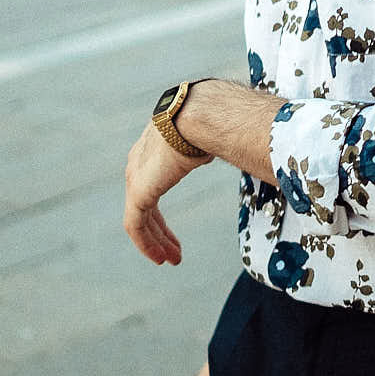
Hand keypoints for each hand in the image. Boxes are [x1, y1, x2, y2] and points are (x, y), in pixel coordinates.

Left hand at [124, 126, 208, 264]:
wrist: (200, 116)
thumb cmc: (212, 120)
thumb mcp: (210, 136)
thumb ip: (215, 146)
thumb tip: (238, 146)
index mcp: (154, 151)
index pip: (152, 188)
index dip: (163, 211)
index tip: (176, 228)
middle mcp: (139, 164)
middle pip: (145, 206)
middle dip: (159, 232)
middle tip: (174, 253)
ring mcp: (136, 178)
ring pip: (140, 220)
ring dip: (155, 242)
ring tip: (171, 259)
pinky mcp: (138, 192)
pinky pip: (136, 226)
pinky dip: (146, 243)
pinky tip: (159, 256)